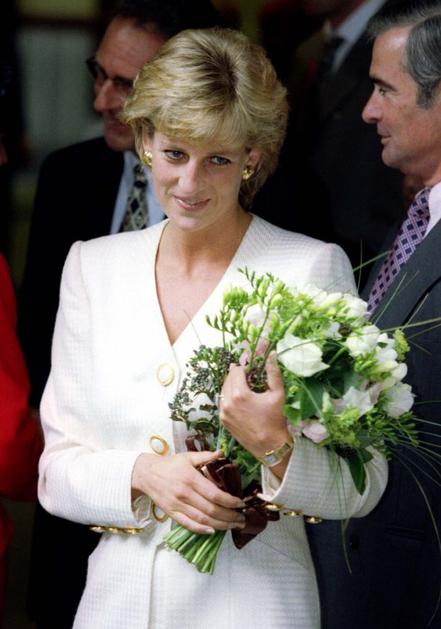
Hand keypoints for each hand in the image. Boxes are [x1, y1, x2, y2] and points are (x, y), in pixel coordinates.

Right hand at [131, 450, 245, 533]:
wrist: (146, 474)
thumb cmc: (170, 465)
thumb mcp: (188, 456)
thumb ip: (205, 456)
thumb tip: (222, 453)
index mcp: (191, 479)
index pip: (214, 494)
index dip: (230, 501)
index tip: (241, 504)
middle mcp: (185, 494)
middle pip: (211, 510)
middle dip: (229, 516)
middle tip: (242, 519)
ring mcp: (178, 506)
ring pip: (202, 520)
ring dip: (220, 525)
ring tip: (233, 526)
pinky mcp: (172, 514)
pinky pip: (188, 525)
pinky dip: (201, 530)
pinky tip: (213, 531)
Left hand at [220, 352, 289, 461]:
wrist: (269, 445)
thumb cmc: (275, 419)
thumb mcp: (277, 394)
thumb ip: (273, 372)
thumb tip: (272, 354)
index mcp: (240, 394)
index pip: (235, 370)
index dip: (244, 367)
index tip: (251, 369)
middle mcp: (228, 402)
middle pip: (228, 379)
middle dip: (237, 375)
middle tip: (248, 376)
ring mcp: (224, 412)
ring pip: (224, 390)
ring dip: (232, 385)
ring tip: (244, 386)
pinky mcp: (223, 420)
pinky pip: (223, 402)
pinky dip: (230, 396)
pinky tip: (240, 399)